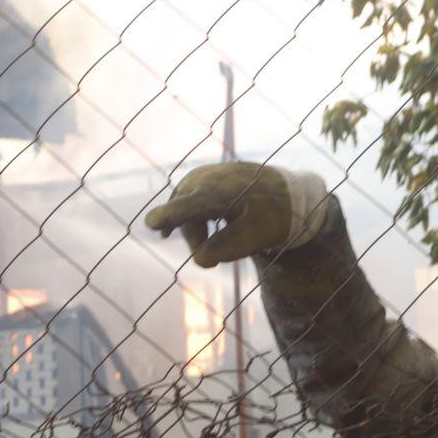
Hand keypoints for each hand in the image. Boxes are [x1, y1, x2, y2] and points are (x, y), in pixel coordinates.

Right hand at [143, 162, 292, 267]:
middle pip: (184, 212)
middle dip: (194, 238)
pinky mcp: (202, 176)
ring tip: (210, 241)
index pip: (192, 205)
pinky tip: (170, 229)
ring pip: (183, 206)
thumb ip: (226, 250)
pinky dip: (185, 215)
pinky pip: (185, 198)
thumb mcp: (254, 238)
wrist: (285, 192)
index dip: (171, 215)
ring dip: (193, 229)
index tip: (152, 223)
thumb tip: (200, 259)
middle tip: (211, 263)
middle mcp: (208, 178)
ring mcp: (203, 174)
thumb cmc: (271, 217)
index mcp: (223, 192)